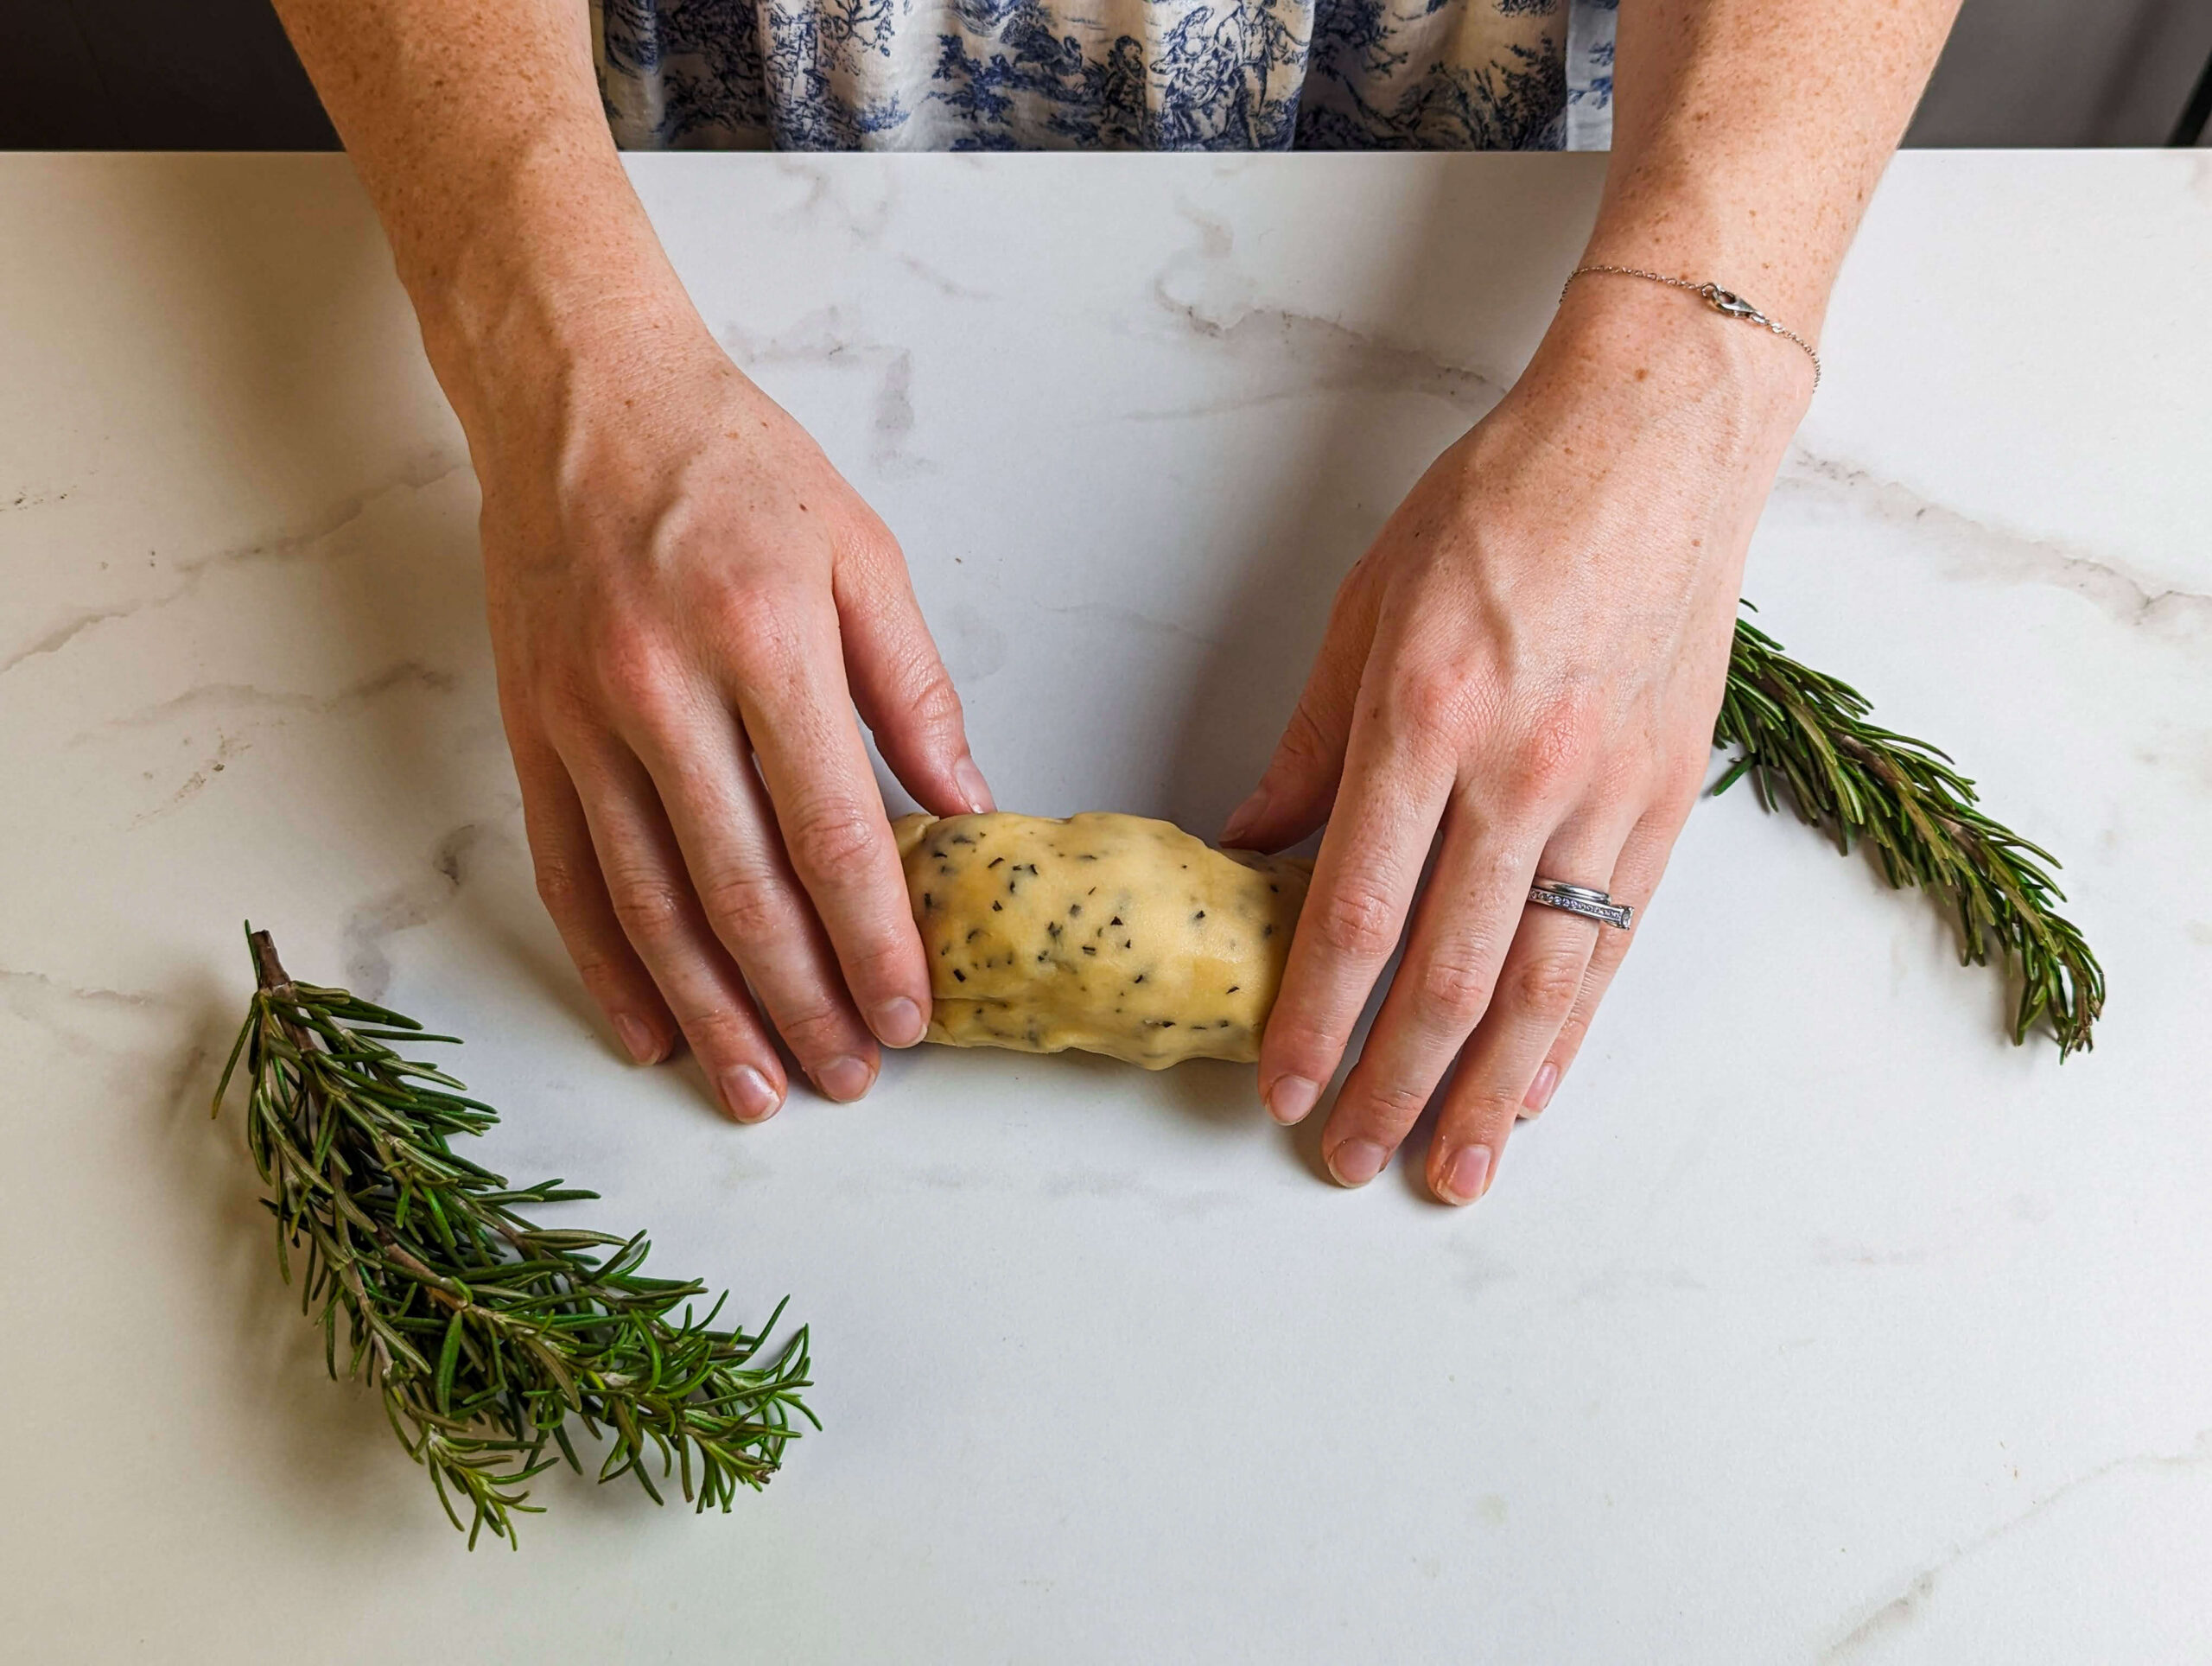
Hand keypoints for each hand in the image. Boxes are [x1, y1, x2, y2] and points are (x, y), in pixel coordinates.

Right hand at [463, 297, 990, 1120]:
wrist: (580, 397)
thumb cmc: (737, 467)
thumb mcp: (862, 553)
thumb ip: (914, 690)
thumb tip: (966, 812)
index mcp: (764, 642)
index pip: (832, 832)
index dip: (873, 941)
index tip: (910, 1015)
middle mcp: (662, 691)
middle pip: (739, 890)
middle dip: (801, 1003)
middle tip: (849, 1079)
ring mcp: (584, 720)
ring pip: (650, 903)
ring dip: (708, 1011)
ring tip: (757, 1090)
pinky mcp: (532, 732)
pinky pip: (566, 874)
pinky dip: (605, 964)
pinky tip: (647, 1029)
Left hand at [1224, 282, 1809, 1203]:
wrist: (1654, 443)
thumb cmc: (1499, 507)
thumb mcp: (1368, 608)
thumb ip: (1310, 744)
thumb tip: (1248, 844)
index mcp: (1424, 719)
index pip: (1355, 912)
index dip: (1315, 1020)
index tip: (1282, 1089)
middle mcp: (1518, 773)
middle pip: (1445, 973)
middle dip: (1391, 1085)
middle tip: (1352, 1159)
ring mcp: (1603, 796)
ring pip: (1541, 983)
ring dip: (1488, 1093)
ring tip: (1451, 1170)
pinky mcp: (1665, 802)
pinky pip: (1612, 942)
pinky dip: (1570, 1028)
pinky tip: (1533, 1085)